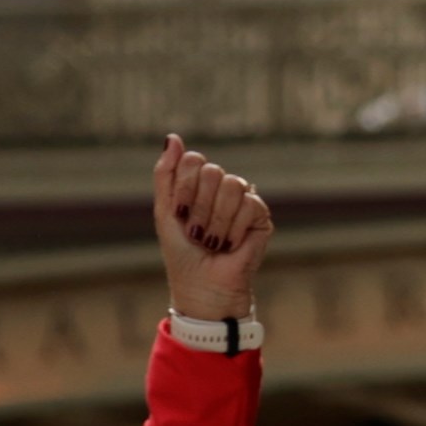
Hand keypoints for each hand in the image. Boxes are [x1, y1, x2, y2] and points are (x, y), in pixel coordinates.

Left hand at [152, 136, 272, 320]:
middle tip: (197, 233)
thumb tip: (172, 136)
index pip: (194, 160)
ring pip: (232, 185)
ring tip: (213, 242)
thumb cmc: (182, 254)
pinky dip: (234, 229)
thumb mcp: (165, 212)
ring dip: (216, 220)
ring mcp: (242, 200)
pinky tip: (230, 245)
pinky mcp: (260, 217)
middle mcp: (221, 187)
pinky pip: (250, 204)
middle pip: (211, 171)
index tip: (180, 215)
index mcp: (198, 184)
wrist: (203, 288)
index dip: (185, 187)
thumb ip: (166, 174)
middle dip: (199, 207)